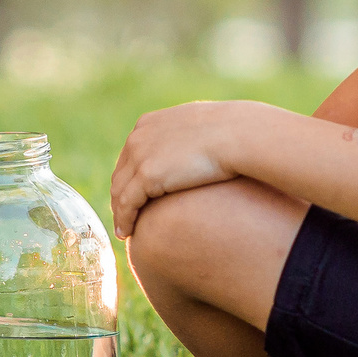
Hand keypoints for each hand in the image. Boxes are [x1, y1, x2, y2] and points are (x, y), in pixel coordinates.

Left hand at [110, 101, 244, 238]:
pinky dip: (124, 219)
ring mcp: (140, 155)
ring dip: (119, 212)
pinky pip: (127, 204)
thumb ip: (189, 137)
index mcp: (148, 124)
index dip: (129, 179)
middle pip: (120, 174)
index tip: (132, 196)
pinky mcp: (147, 175)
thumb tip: (198, 146)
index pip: (129, 156)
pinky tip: (127, 232)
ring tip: (124, 230)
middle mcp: (138, 137)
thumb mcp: (200, 128)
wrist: (238, 134)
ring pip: (119, 191)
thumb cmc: (231, 132)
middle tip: (124, 218)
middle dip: (120, 198)